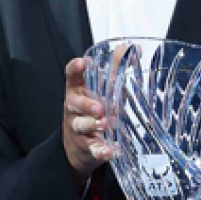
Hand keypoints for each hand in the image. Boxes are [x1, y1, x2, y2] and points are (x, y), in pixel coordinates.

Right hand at [63, 58, 111, 190]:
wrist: (78, 147)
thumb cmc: (92, 112)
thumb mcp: (101, 90)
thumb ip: (113, 69)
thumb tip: (129, 48)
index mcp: (77, 92)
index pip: (71, 78)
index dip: (74, 70)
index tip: (81, 63)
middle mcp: (74, 109)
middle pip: (74, 104)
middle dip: (86, 105)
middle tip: (99, 107)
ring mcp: (78, 129)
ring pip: (80, 125)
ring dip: (91, 124)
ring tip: (104, 124)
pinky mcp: (86, 147)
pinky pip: (92, 149)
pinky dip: (100, 151)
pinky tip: (109, 151)